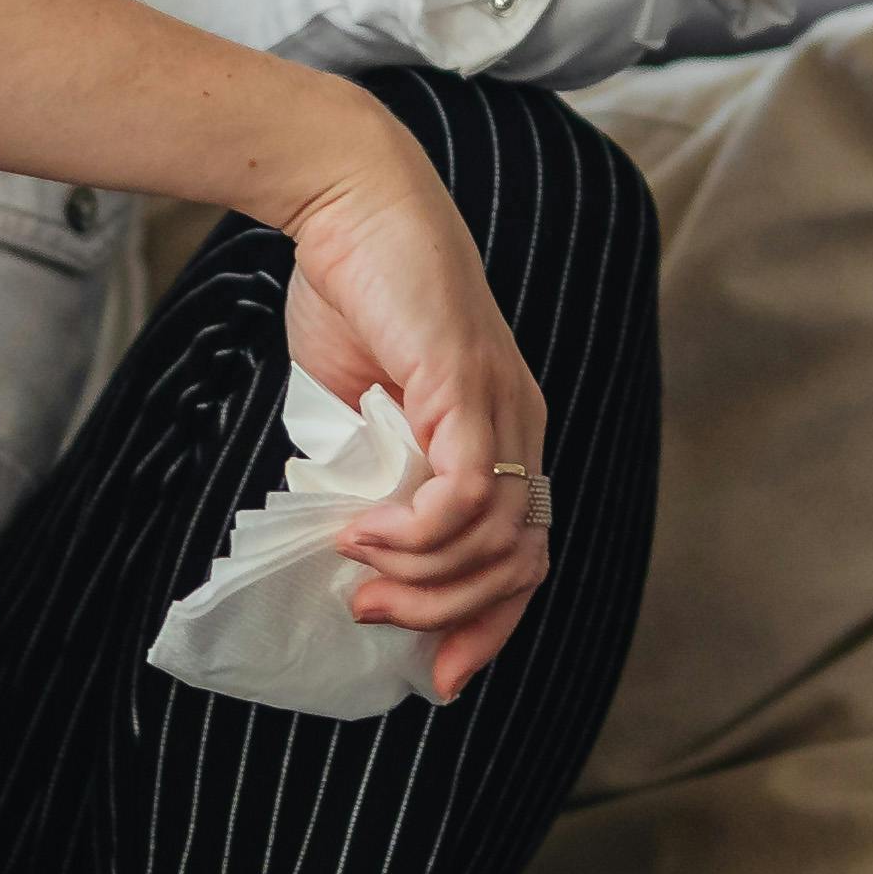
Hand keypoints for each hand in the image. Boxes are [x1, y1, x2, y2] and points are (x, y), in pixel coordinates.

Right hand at [259, 112, 557, 692]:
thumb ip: (370, 473)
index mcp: (502, 432)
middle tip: (372, 616)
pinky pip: (465, 494)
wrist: (347, 200)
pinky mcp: (467, 386)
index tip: (433, 673)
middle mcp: (520, 425)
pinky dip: (414, 533)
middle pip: (522, 565)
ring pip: (496, 541)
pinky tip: (363, 532)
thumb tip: (350, 547)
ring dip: (421, 579)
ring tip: (356, 573)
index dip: (487, 625)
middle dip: (449, 616)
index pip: (525, 556)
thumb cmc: (352, 291)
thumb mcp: (360, 409)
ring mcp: (501, 406)